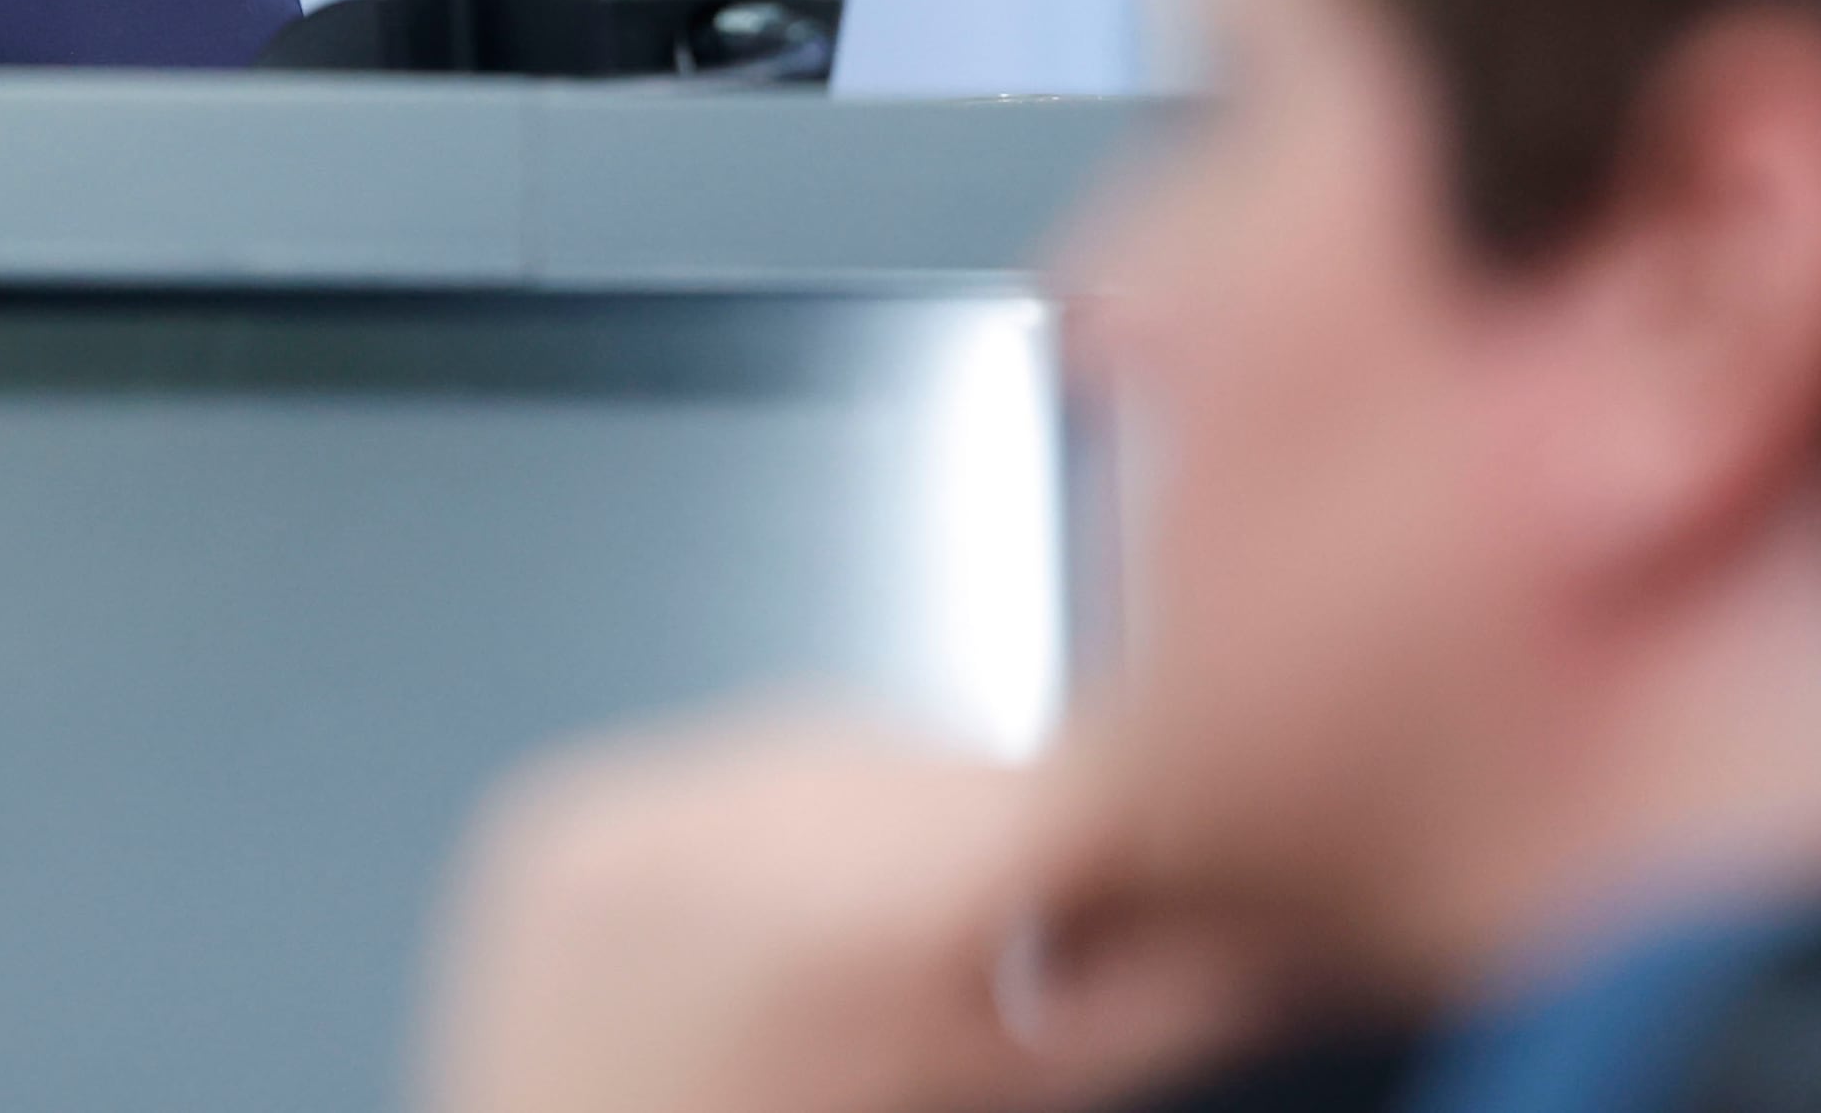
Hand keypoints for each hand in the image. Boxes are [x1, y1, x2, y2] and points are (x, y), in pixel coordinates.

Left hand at [413, 713, 1284, 1112]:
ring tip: (848, 963)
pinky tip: (751, 937)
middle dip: (991, 837)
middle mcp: (722, 840)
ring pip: (833, 743)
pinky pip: (707, 761)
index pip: (1060, 787)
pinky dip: (754, 827)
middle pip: (951, 762)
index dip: (1123, 816)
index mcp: (854, 927)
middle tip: (985, 953)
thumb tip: (1268, 921)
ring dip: (874, 819)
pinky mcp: (552, 816)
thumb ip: (1144, 1002)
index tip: (1153, 845)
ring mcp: (618, 816)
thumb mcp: (1001, 1094)